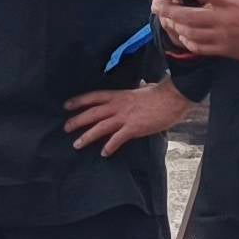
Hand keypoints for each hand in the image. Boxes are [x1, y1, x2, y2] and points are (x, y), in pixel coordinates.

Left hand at [64, 80, 192, 154]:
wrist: (173, 98)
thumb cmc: (162, 93)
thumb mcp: (145, 89)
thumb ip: (139, 90)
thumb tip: (143, 85)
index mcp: (120, 95)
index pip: (94, 97)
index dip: (79, 101)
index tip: (67, 105)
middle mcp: (118, 106)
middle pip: (92, 113)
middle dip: (77, 120)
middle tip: (65, 128)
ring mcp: (125, 117)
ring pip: (100, 127)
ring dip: (87, 136)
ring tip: (77, 144)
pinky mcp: (134, 128)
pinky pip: (117, 139)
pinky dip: (110, 146)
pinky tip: (104, 153)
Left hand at [150, 0, 238, 62]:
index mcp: (228, 2)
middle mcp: (220, 20)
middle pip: (187, 16)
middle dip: (168, 9)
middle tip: (158, 4)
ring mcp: (220, 37)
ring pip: (189, 33)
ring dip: (174, 25)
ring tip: (166, 19)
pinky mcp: (223, 50)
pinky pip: (198, 47)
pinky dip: (186, 41)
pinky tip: (182, 35)